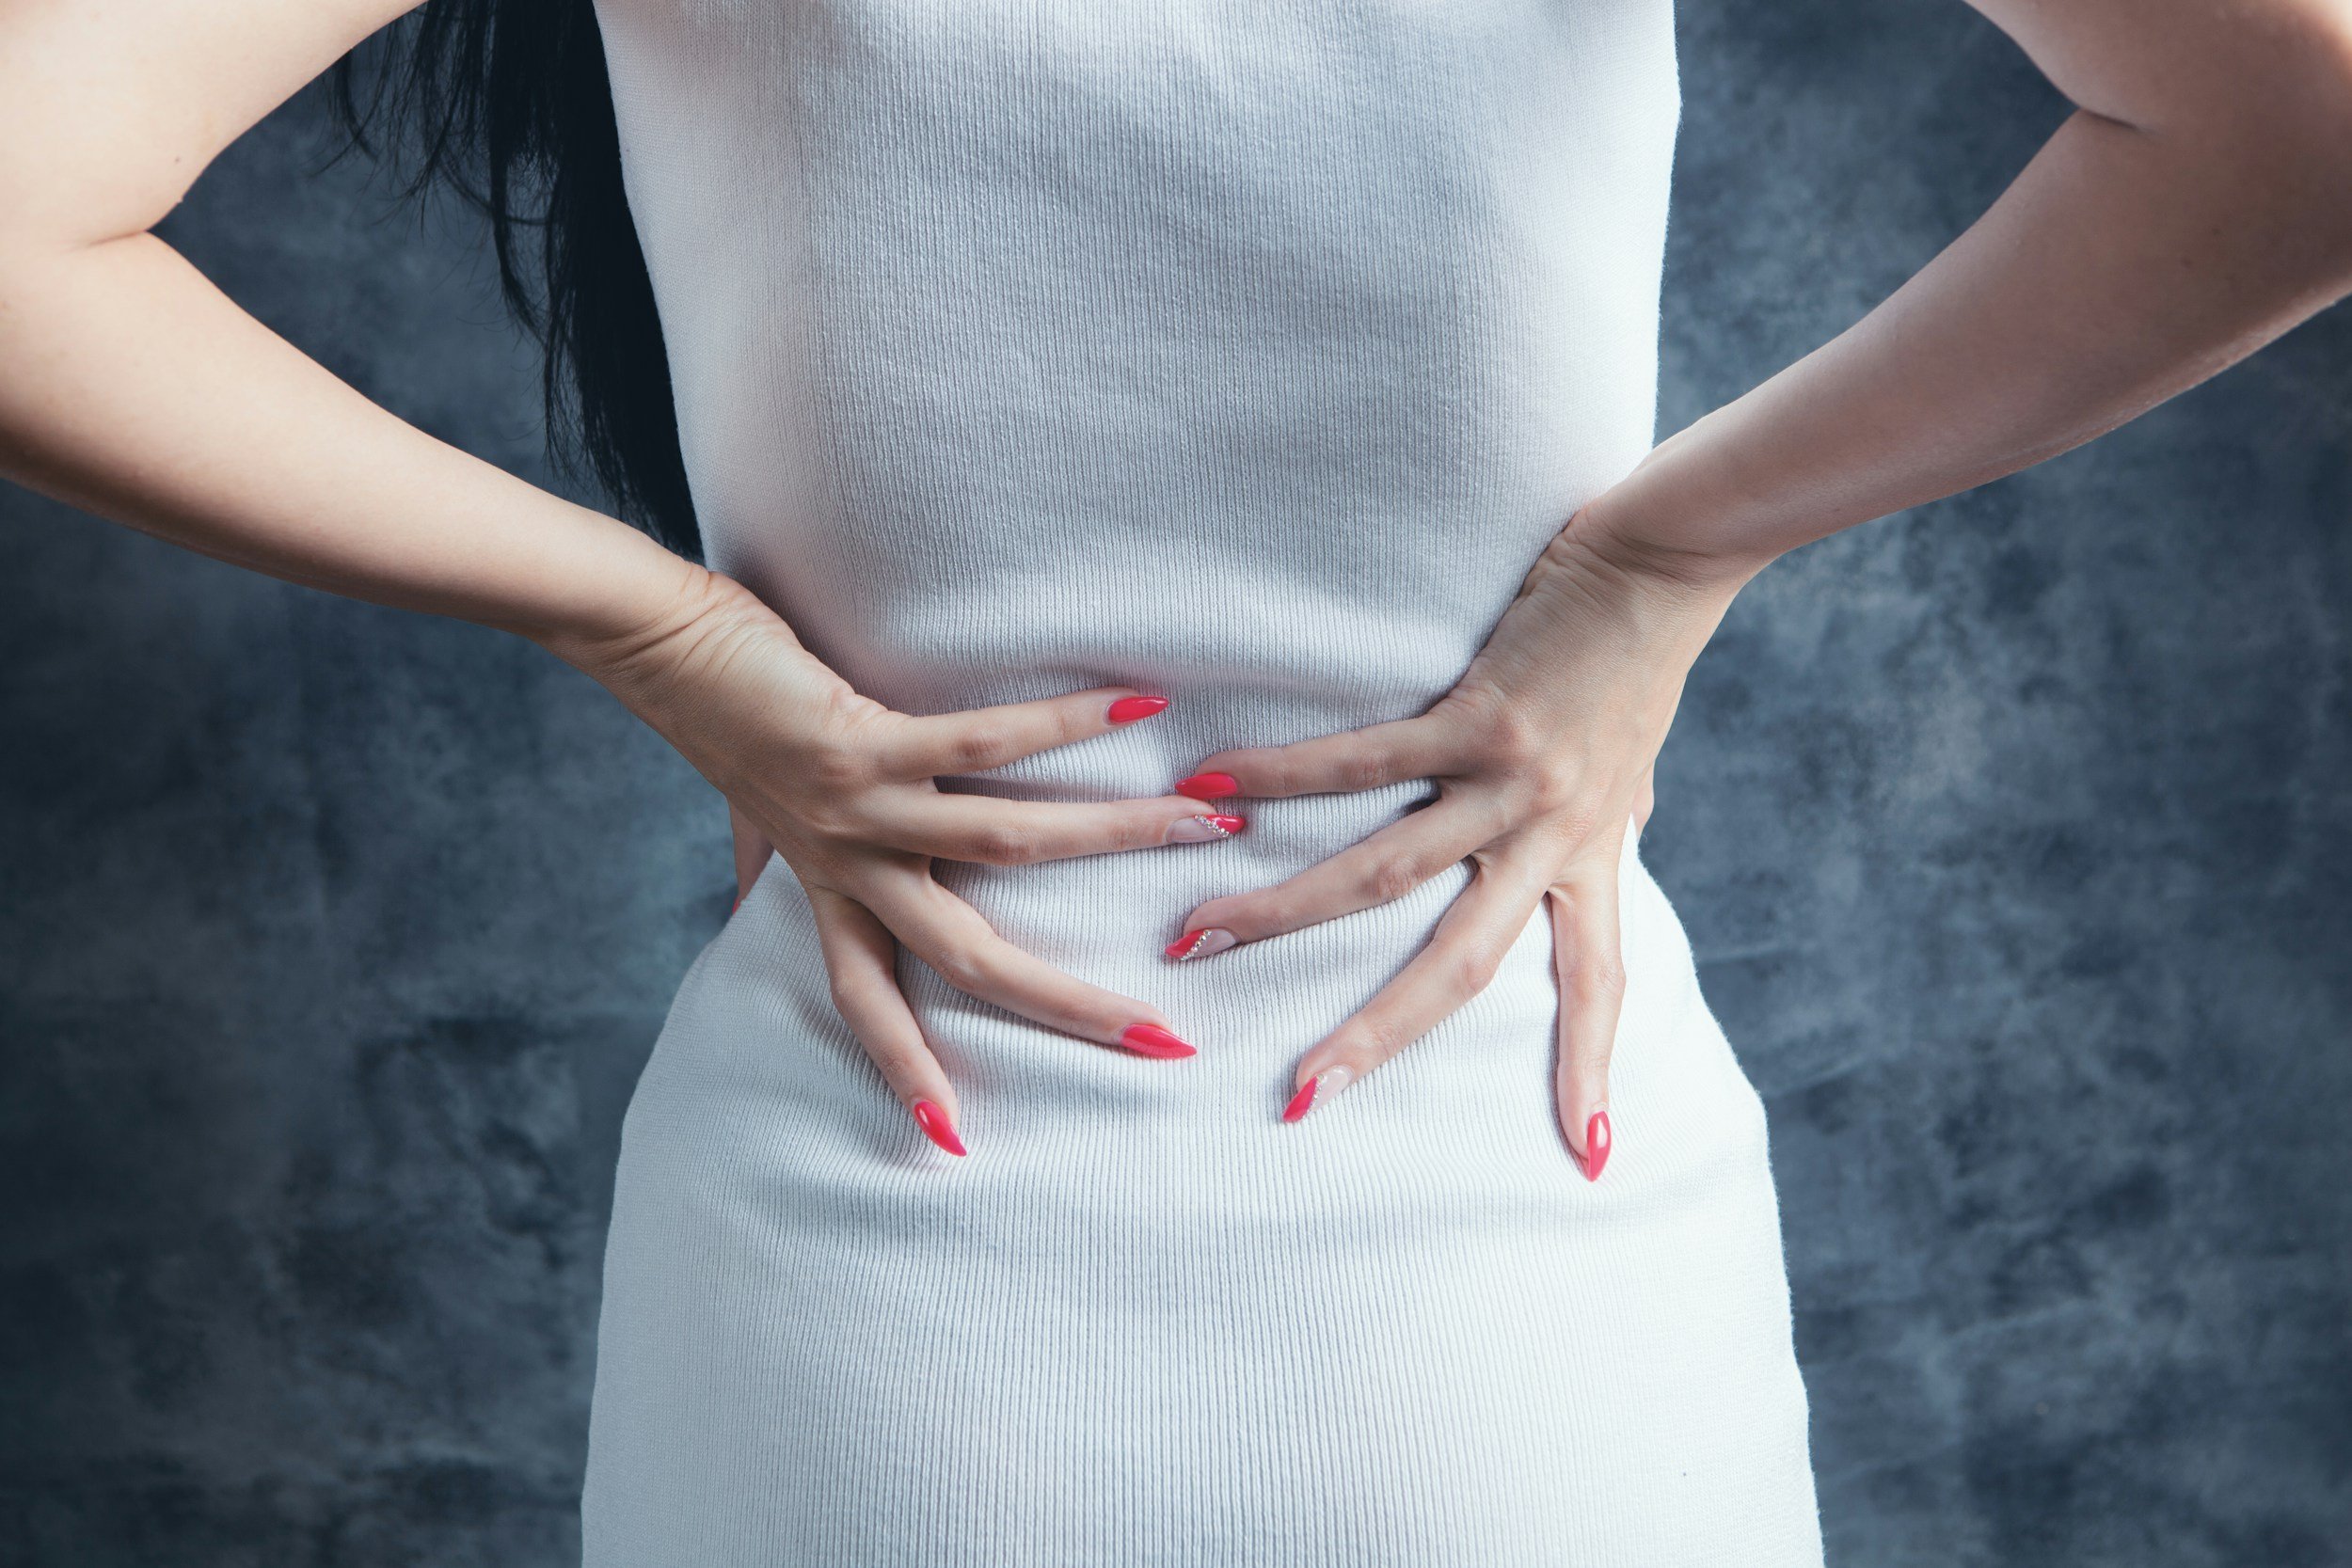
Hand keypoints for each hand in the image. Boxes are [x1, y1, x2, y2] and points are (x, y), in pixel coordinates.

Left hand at [565, 569, 1243, 1155]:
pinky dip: (1065, 725)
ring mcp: (858, 806)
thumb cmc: (711, 714)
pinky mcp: (864, 736)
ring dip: (1113, 837)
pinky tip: (1135, 705)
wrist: (650, 638)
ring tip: (1202, 823)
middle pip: (969, 960)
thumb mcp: (743, 814)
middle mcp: (847, 864)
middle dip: (1071, 1005)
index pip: (870, 1005)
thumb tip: (745, 910)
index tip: (955, 1144)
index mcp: (827, 890)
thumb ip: (758, 868)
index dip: (907, 1074)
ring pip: (1005, 847)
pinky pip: (982, 741)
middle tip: (1166, 1041)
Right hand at [1167, 503, 1754, 1177]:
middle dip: (1377, 1036)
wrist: (1669, 559)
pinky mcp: (1479, 712)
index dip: (1592, 1072)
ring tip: (1200, 935)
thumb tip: (1615, 830)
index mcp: (1592, 859)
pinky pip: (1363, 759)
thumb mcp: (1634, 764)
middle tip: (1302, 1095)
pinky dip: (1281, 773)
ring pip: (1387, 873)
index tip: (1590, 1159)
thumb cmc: (1642, 656)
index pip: (1597, 986)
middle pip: (1460, 966)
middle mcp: (1554, 838)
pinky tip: (1213, 780)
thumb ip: (1606, 816)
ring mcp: (1514, 781)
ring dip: (1286, 910)